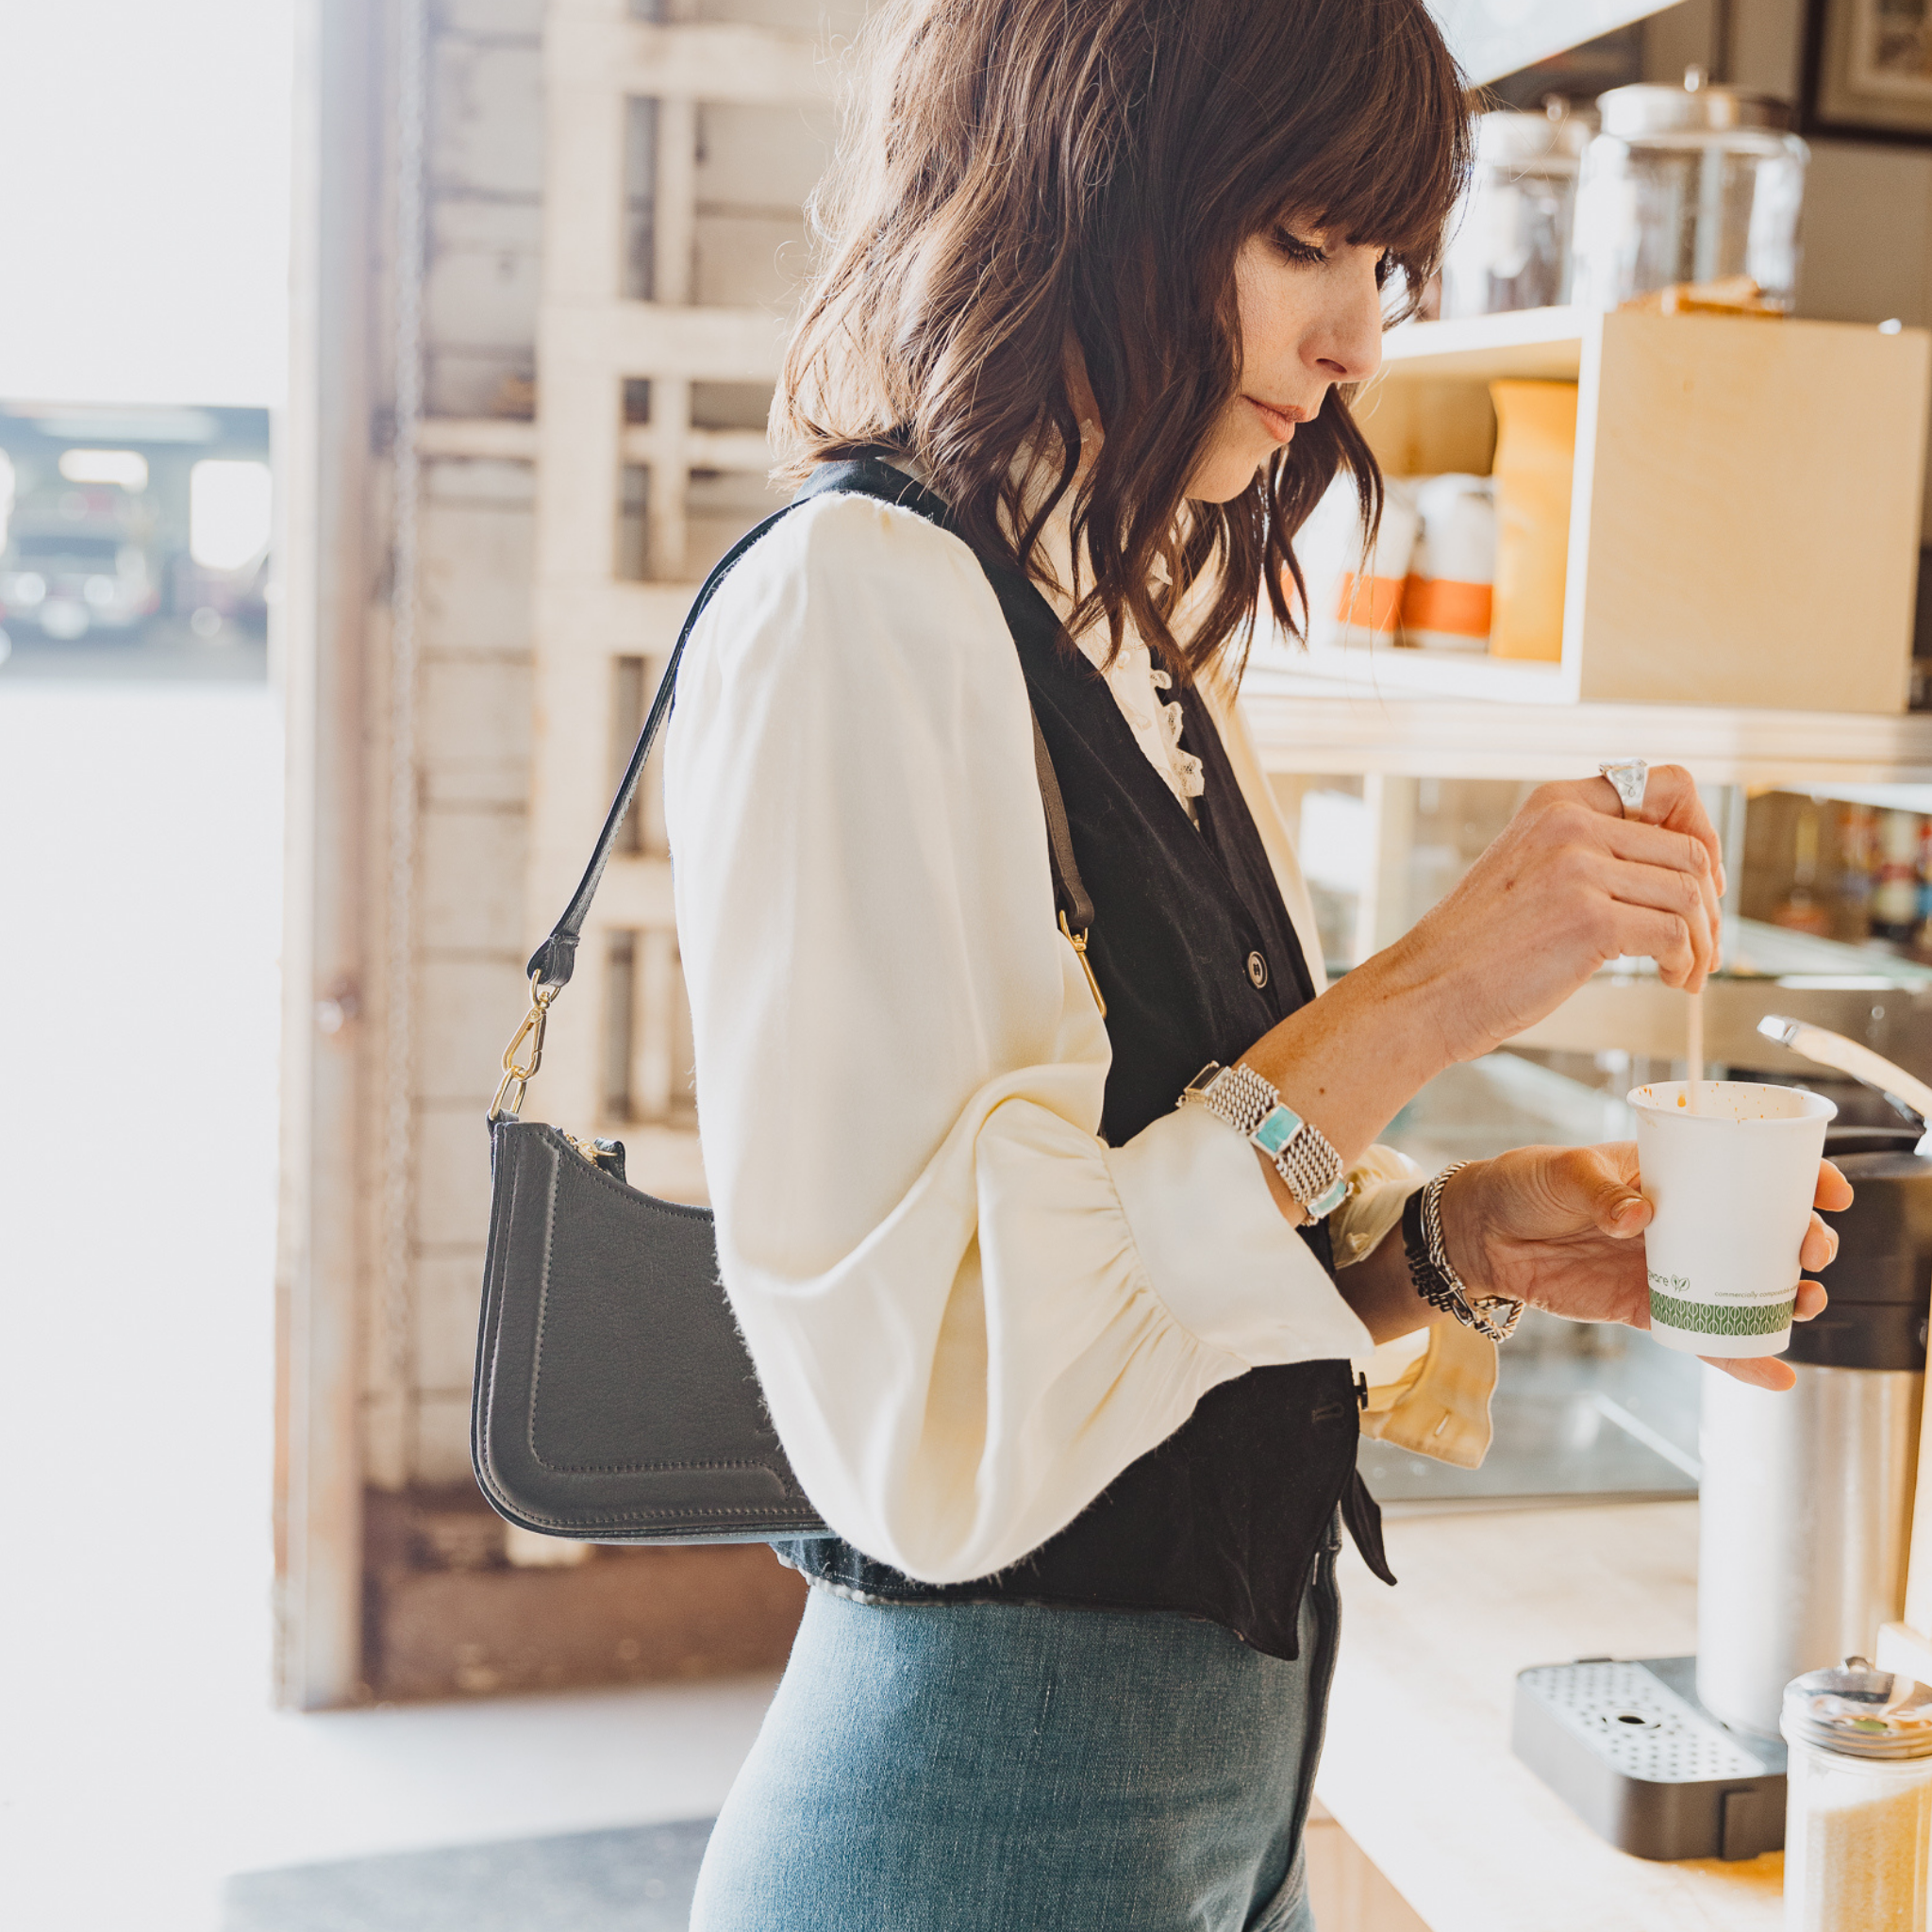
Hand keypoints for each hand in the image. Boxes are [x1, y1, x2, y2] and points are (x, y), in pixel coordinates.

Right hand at [1386, 766, 1723, 1062]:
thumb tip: (1670, 871)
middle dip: (1710, 907)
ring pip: (1690, 895)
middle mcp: (1570, 824)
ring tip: (1687, 972)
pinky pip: (1674, 935)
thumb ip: (1587, 852)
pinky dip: (1684, 964)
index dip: (1701, 830)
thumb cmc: (1476, 946)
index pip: (1669, 785)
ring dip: (1703, 942)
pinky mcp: (1590, 920)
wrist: (1427, 989)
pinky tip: (1669, 980)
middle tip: (1702, 945)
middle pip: (1690, 851)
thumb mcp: (1529, 869)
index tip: (1700, 877)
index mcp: (1556, 802)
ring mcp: (1579, 869)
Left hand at [1439, 1143, 1851, 1391]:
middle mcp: (1686, 1219)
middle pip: (1763, 1230)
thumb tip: (1638, 1216)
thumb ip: (1600, 1191)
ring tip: (1804, 1302)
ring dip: (1785, 1295)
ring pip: (1746, 1284)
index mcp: (1673, 1173)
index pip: (1749, 1168)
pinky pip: (1705, 1333)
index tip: (1828, 1192)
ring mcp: (1673, 1266)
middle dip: (1802, 1240)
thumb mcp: (1563, 1173)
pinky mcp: (1651, 1306)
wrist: (1484, 1233)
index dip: (1799, 1178)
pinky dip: (1740, 1354)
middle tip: (1810, 1250)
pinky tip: (1777, 1373)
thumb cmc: (1526, 1184)